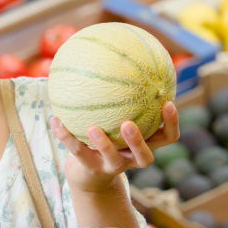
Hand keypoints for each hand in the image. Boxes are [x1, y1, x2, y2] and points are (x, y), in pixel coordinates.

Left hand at [50, 101, 179, 193]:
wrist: (90, 173)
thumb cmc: (111, 137)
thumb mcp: (121, 121)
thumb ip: (128, 99)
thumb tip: (123, 54)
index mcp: (146, 145)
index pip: (168, 137)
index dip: (172, 123)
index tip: (168, 102)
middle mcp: (133, 159)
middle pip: (145, 156)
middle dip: (137, 141)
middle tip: (128, 123)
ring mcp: (112, 166)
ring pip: (112, 159)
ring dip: (104, 145)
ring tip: (93, 129)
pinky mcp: (90, 169)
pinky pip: (77, 152)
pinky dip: (66, 136)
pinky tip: (55, 120)